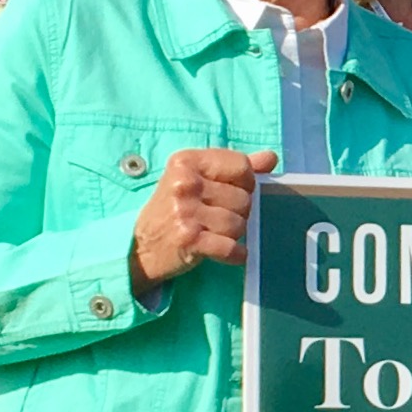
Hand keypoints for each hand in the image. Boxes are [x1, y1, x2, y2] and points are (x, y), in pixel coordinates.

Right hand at [128, 148, 277, 294]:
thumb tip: (270, 158)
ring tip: (215, 233)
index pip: (241, 165)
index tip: (231, 192)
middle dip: (239, 211)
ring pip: (240, 223)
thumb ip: (233, 167)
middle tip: (217, 217)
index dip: (246, 182)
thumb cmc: (172, 209)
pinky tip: (227, 253)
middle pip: (244, 197)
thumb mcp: (196, 180)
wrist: (141, 247)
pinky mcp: (189, 240)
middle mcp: (185, 183)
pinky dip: (235, 254)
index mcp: (186, 161)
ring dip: (234, 233)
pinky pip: (231, 247)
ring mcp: (186, 212)